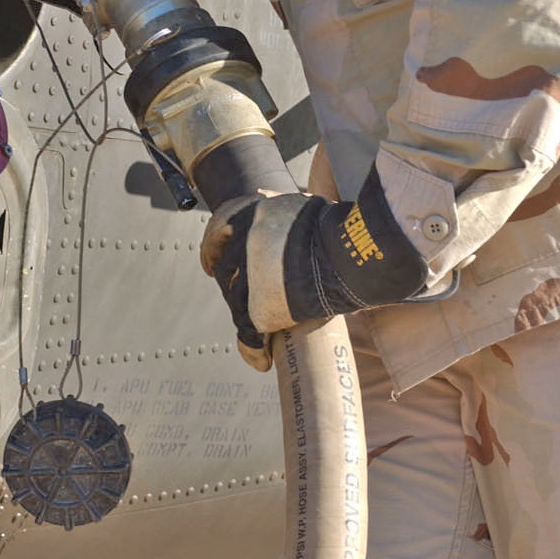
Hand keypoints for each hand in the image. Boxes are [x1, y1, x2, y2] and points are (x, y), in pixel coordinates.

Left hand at [201, 170, 428, 370]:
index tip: (211, 260)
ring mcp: (247, 277)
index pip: (218, 228)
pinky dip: (253, 350)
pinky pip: (248, 334)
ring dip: (242, 315)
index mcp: (249, 214)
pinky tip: (262, 360)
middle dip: (228, 282)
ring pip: (234, 301)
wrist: (348, 254)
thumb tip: (261, 198)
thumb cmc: (332, 228)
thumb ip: (274, 205)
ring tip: (256, 330)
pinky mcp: (258, 309)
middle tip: (236, 295)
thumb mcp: (297, 205)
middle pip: (225, 267)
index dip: (212, 246)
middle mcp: (242, 244)